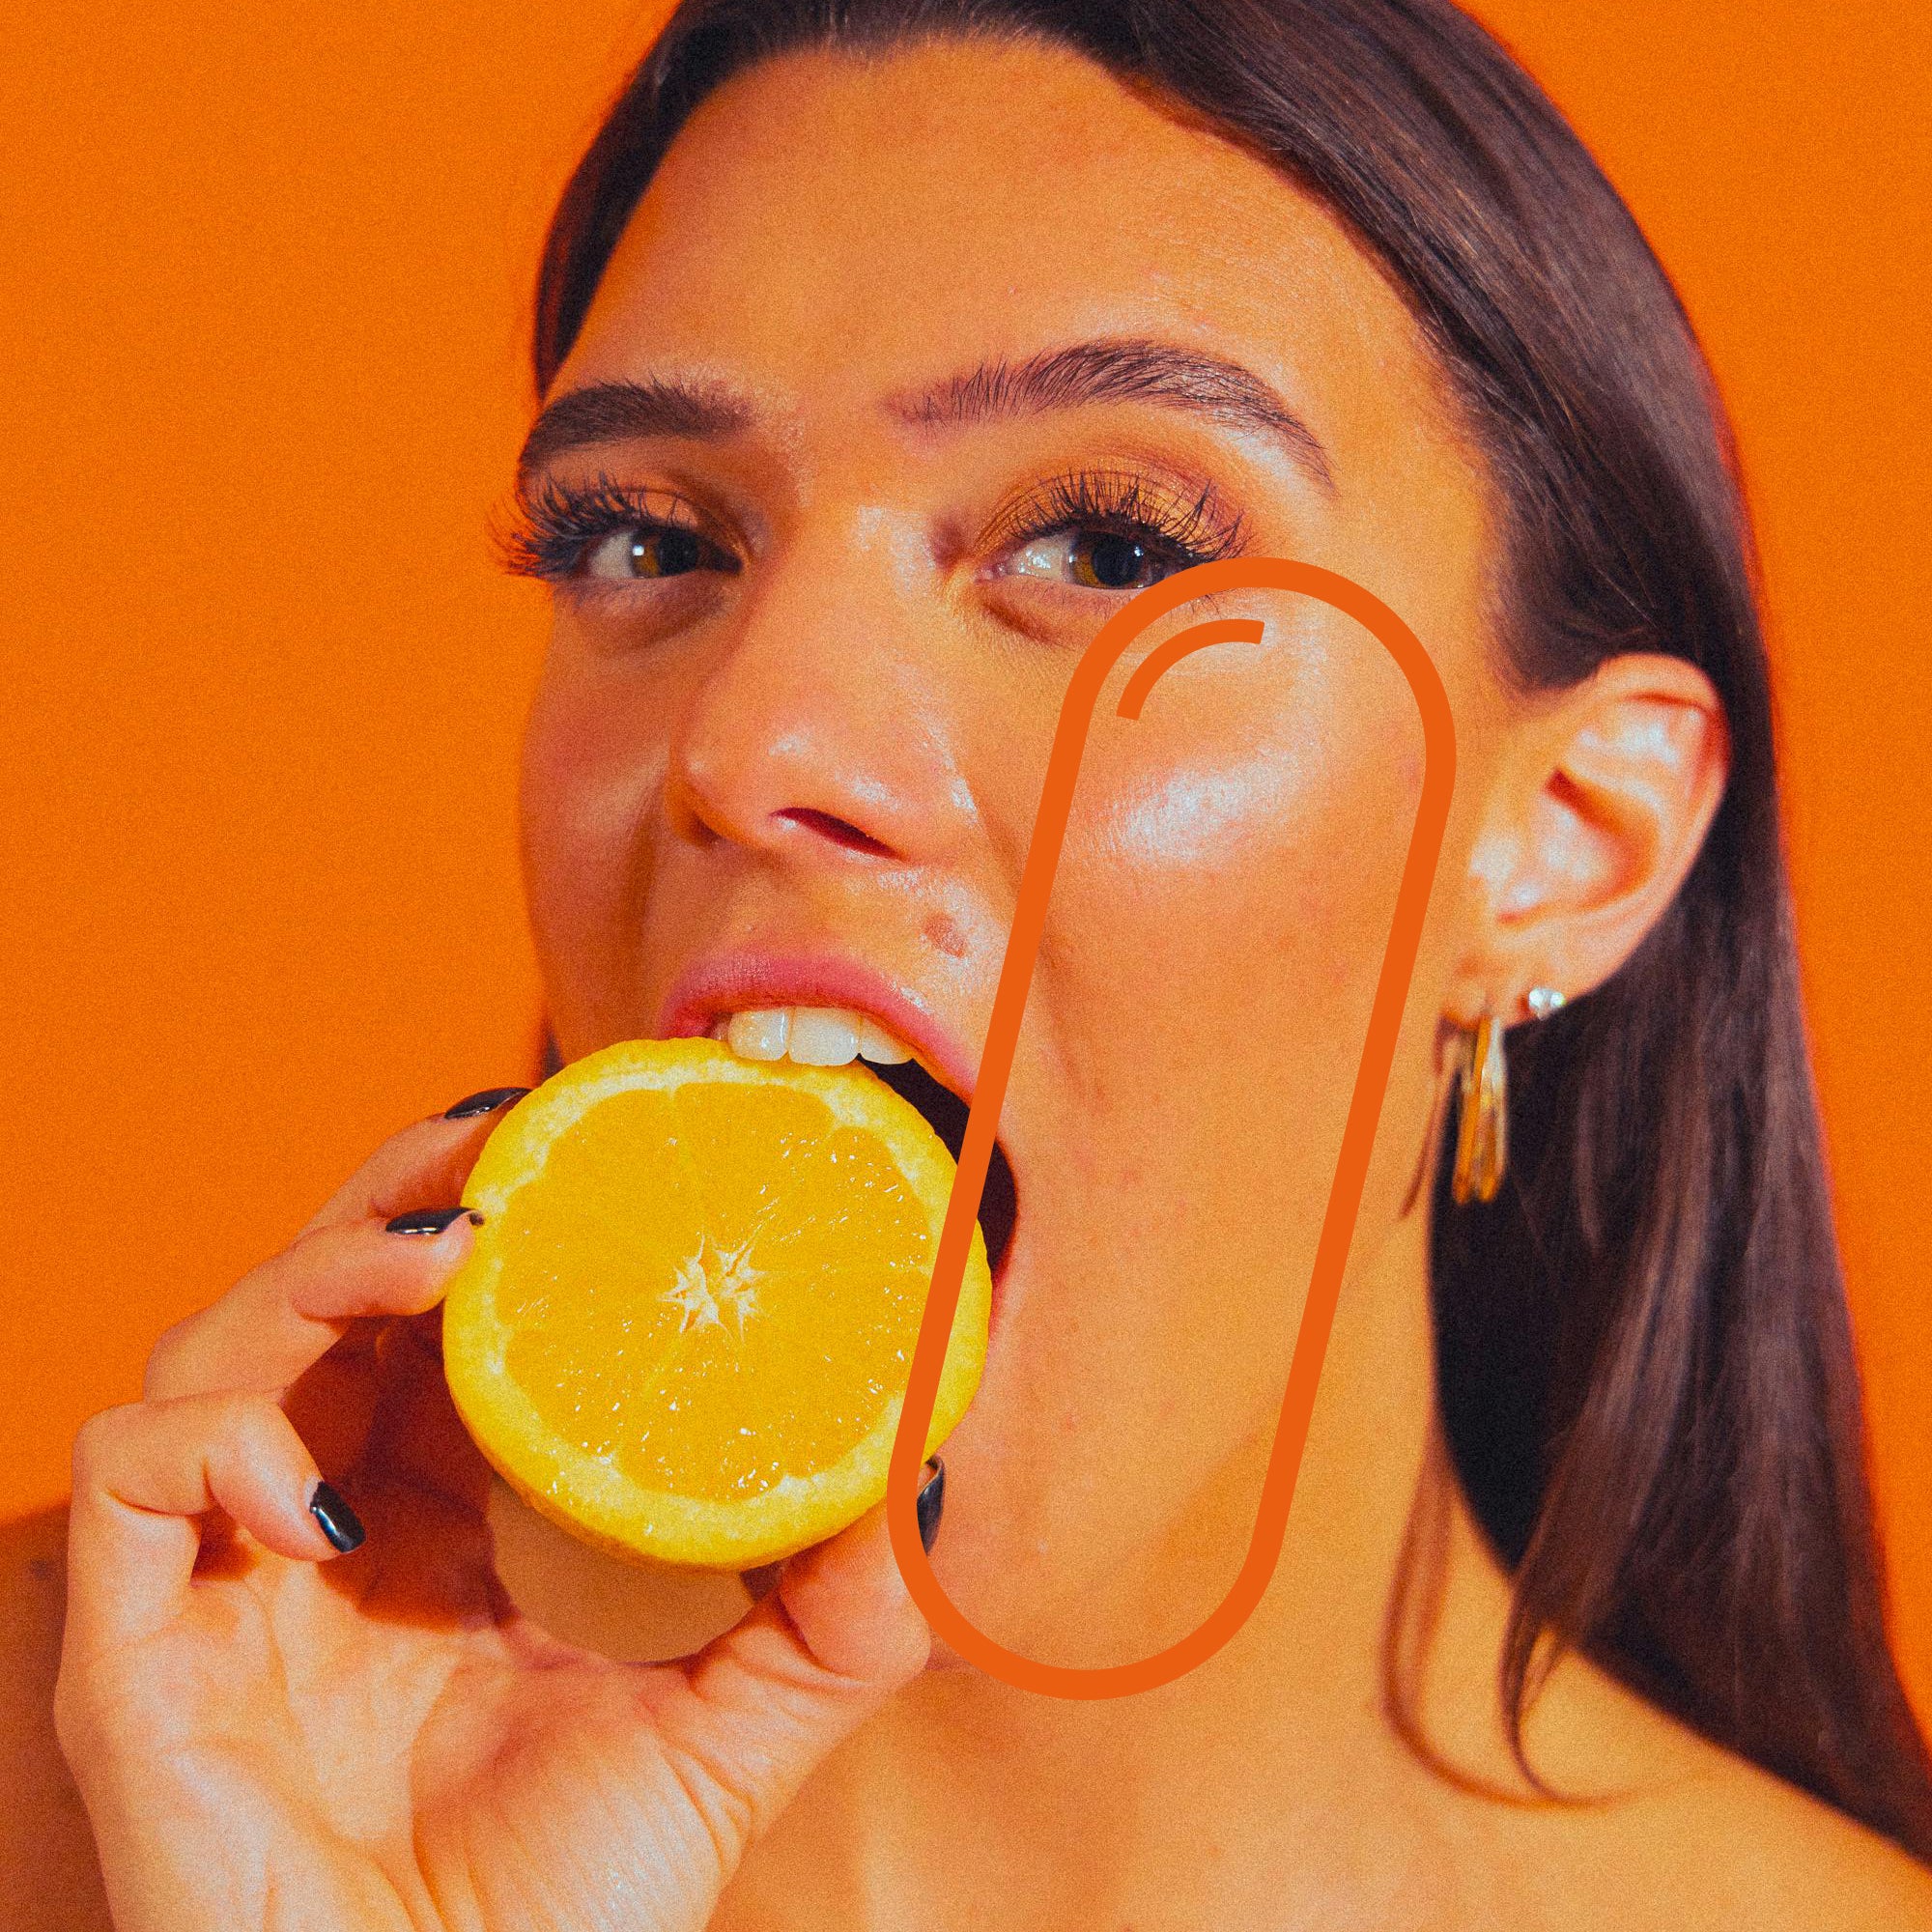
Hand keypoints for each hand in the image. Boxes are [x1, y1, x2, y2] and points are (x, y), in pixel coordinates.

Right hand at [55, 1097, 936, 1931]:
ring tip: (447, 1254)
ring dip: (320, 1272)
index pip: (439, 1333)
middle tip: (508, 1142)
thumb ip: (831, 1616)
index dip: (498, 1231)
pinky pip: (129, 1481)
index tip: (593, 1155)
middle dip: (401, 1199)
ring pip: (215, 1347)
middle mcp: (321, 1530)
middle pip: (322, 1299)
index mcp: (435, 1527)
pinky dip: (216, 1445)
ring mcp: (225, 1585)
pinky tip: (332, 1499)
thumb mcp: (730, 1733)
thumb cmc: (563, 1915)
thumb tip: (927, 1481)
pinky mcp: (137, 1658)